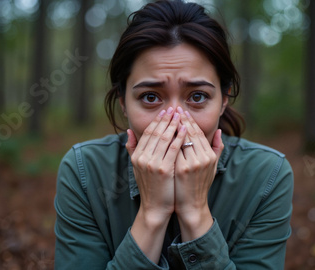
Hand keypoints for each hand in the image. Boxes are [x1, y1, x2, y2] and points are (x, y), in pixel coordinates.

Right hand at [126, 107, 186, 223]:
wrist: (155, 207)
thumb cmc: (150, 187)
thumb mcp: (137, 167)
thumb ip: (132, 149)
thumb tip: (128, 131)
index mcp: (136, 156)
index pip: (147, 133)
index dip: (157, 121)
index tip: (165, 111)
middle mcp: (142, 158)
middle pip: (156, 132)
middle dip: (166, 119)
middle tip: (174, 108)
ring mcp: (152, 163)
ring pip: (164, 138)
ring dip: (174, 124)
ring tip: (181, 115)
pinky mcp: (164, 169)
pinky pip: (173, 148)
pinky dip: (179, 137)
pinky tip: (186, 129)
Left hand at [174, 107, 223, 240]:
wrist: (191, 205)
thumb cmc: (200, 185)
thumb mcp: (212, 167)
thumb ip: (217, 148)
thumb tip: (219, 131)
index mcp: (210, 155)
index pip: (198, 133)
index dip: (189, 121)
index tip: (182, 111)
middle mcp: (203, 158)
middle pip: (190, 133)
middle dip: (180, 120)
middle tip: (172, 109)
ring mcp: (193, 163)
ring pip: (181, 139)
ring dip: (172, 127)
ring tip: (166, 117)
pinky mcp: (182, 169)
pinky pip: (173, 150)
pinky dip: (167, 140)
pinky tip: (160, 133)